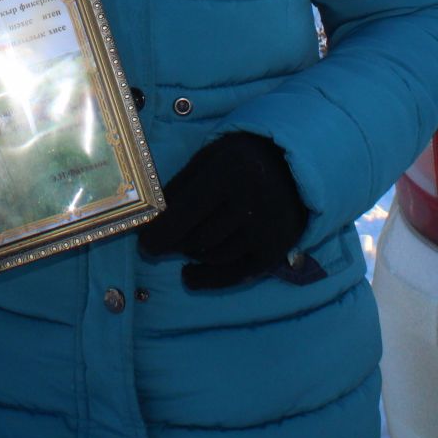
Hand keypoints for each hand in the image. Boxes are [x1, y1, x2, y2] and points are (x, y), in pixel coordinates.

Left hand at [138, 132, 308, 289]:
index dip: (161, 232)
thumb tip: (152, 224)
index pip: (187, 210)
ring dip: (193, 253)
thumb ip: (180, 188)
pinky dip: (208, 278)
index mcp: (230, 171)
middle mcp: (252, 202)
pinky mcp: (276, 250)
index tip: (144, 245)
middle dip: (175, 242)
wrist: (293, 169)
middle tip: (163, 242)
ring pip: (213, 256)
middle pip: (197, 238)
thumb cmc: (240, 161)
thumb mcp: (208, 159)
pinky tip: (190, 275)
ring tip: (188, 243)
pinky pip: (234, 274)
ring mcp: (266, 229)